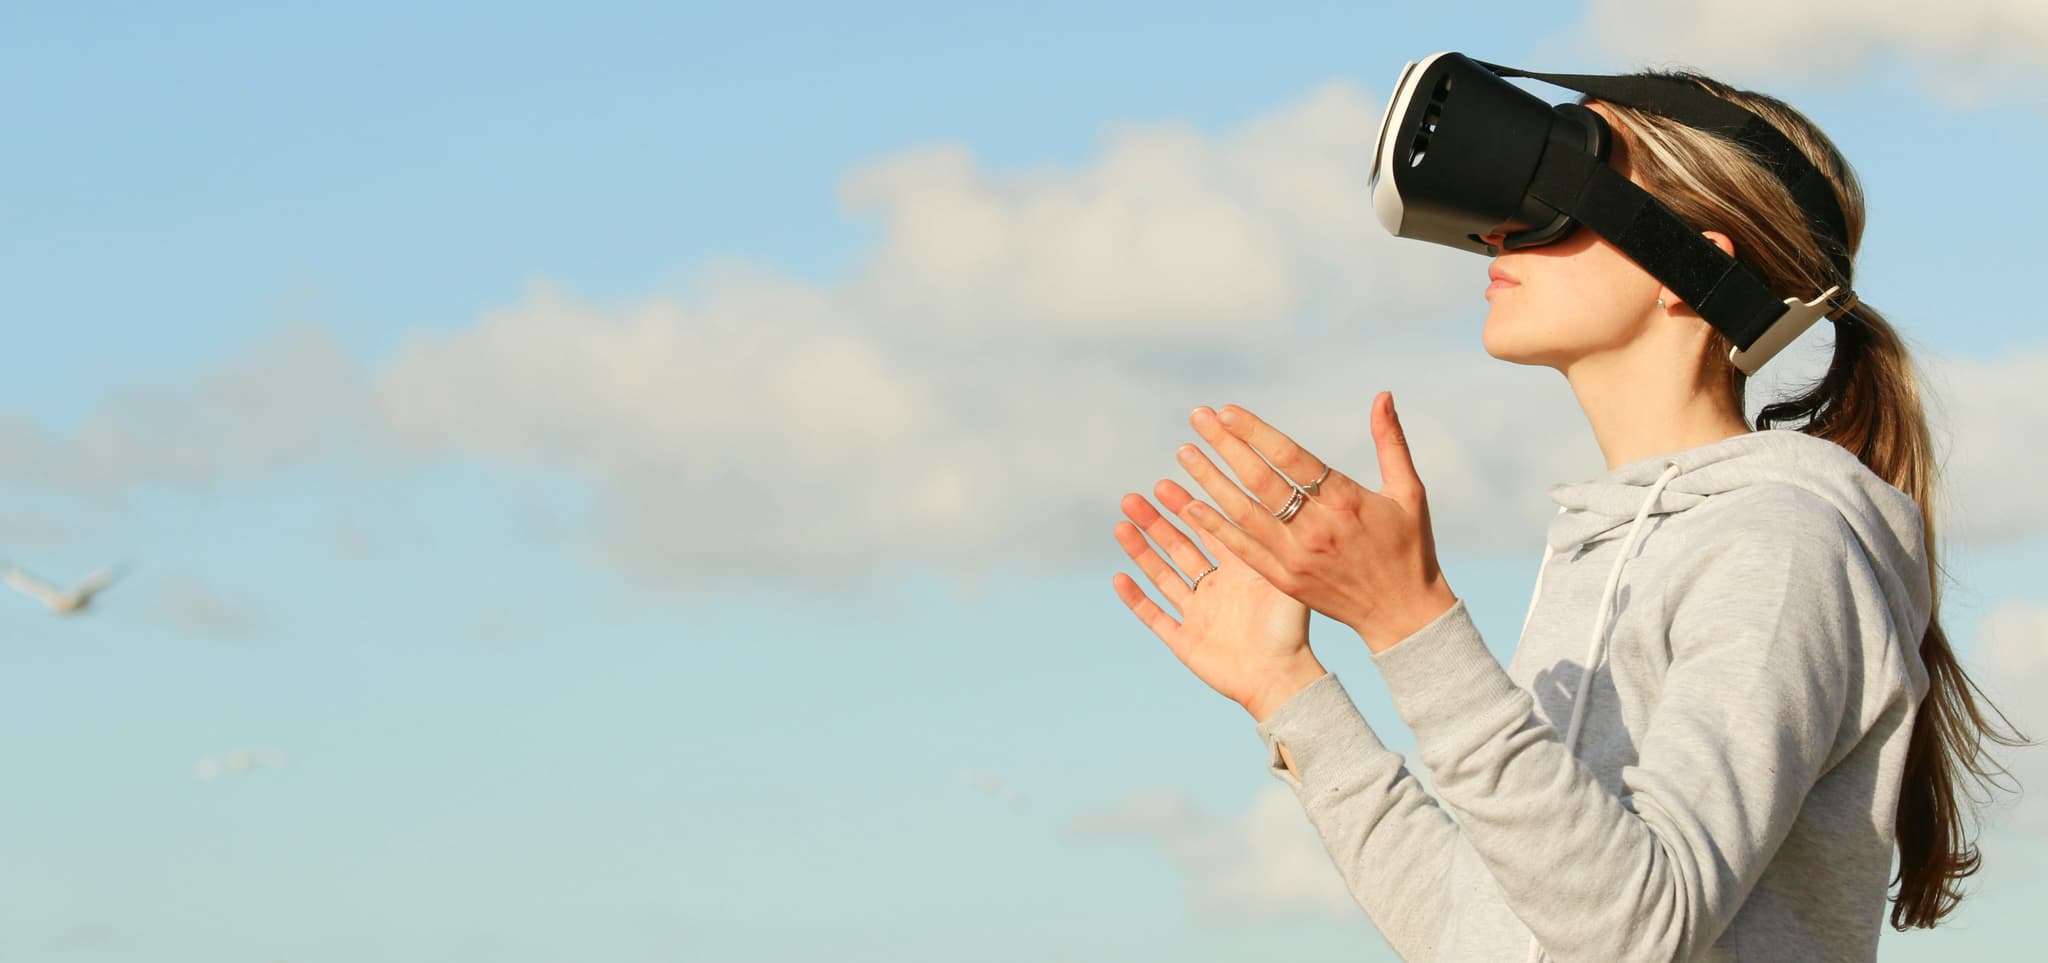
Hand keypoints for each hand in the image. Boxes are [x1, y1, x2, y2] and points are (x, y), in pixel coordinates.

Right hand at [1111, 480, 1325, 721]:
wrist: (1281, 679)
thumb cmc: (1291, 631)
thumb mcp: (1283, 579)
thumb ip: (1269, 544)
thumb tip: (1262, 500)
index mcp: (1238, 571)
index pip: (1207, 529)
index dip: (1186, 507)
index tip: (1166, 482)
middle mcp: (1215, 588)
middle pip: (1178, 547)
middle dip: (1155, 523)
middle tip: (1134, 498)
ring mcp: (1198, 614)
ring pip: (1162, 575)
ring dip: (1141, 551)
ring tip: (1122, 525)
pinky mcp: (1185, 641)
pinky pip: (1154, 616)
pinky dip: (1136, 598)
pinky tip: (1120, 578)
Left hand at [1175, 392, 1457, 653]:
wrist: (1403, 614)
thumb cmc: (1409, 547)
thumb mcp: (1409, 492)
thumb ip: (1390, 441)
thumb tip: (1382, 395)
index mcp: (1346, 502)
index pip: (1291, 458)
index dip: (1255, 432)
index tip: (1226, 411)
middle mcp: (1316, 528)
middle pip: (1260, 480)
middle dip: (1225, 446)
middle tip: (1197, 417)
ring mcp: (1296, 557)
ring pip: (1243, 513)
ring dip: (1210, 481)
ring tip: (1184, 454)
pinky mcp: (1285, 580)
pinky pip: (1243, 550)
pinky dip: (1216, 528)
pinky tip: (1191, 506)